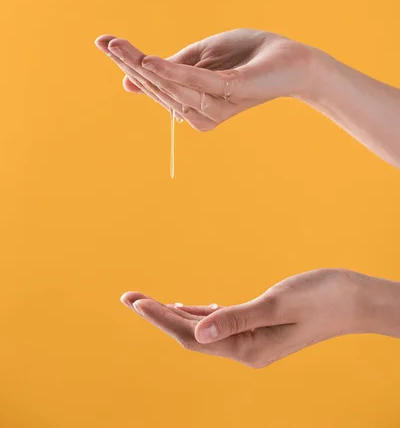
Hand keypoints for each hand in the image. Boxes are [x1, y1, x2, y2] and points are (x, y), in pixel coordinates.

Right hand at [95, 29, 315, 130]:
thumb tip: (133, 78)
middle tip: (104, 41)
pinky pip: (195, 83)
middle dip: (129, 64)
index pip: (156, 86)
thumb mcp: (203, 56)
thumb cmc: (250, 55)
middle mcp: (202, 112)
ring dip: (142, 66)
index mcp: (194, 102)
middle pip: (158, 88)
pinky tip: (149, 62)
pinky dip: (171, 72)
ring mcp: (216, 105)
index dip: (129, 66)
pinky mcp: (230, 92)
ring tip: (118, 46)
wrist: (294, 59)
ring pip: (171, 87)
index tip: (105, 43)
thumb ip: (172, 67)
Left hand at [120, 269, 399, 368]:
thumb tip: (198, 331)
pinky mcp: (259, 325)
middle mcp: (246, 349)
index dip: (161, 319)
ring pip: (204, 329)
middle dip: (158, 316)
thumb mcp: (277, 304)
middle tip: (128, 296)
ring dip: (175, 314)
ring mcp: (252, 339)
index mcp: (249, 349)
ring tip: (146, 301)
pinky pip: (220, 322)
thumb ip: (237, 319)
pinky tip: (188, 307)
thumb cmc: (322, 297)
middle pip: (192, 334)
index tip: (135, 301)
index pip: (193, 337)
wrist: (355, 299)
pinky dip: (200, 314)